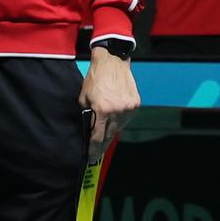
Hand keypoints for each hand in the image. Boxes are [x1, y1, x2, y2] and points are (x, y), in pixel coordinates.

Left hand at [79, 48, 139, 163]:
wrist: (112, 63)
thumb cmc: (95, 79)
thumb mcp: (83, 98)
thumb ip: (87, 113)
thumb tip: (89, 126)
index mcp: (102, 110)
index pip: (97, 135)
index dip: (93, 148)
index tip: (91, 157)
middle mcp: (117, 111)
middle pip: (109, 135)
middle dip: (102, 145)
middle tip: (97, 154)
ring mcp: (128, 108)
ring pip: (119, 127)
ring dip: (111, 133)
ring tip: (104, 142)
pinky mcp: (136, 104)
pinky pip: (126, 118)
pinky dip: (119, 122)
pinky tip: (113, 126)